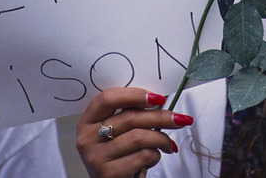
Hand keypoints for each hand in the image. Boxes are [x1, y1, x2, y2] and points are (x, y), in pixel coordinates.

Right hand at [77, 87, 193, 177]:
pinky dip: (156, 156)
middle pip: (129, 118)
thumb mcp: (118, 131)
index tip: (157, 98)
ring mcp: (96, 157)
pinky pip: (142, 156)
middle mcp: (87, 138)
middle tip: (179, 119)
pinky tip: (154, 157)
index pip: (107, 98)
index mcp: (87, 121)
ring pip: (139, 137)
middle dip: (160, 117)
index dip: (134, 95)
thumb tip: (159, 101)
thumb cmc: (119, 154)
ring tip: (167, 144)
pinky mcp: (109, 174)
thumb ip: (130, 114)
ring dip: (161, 139)